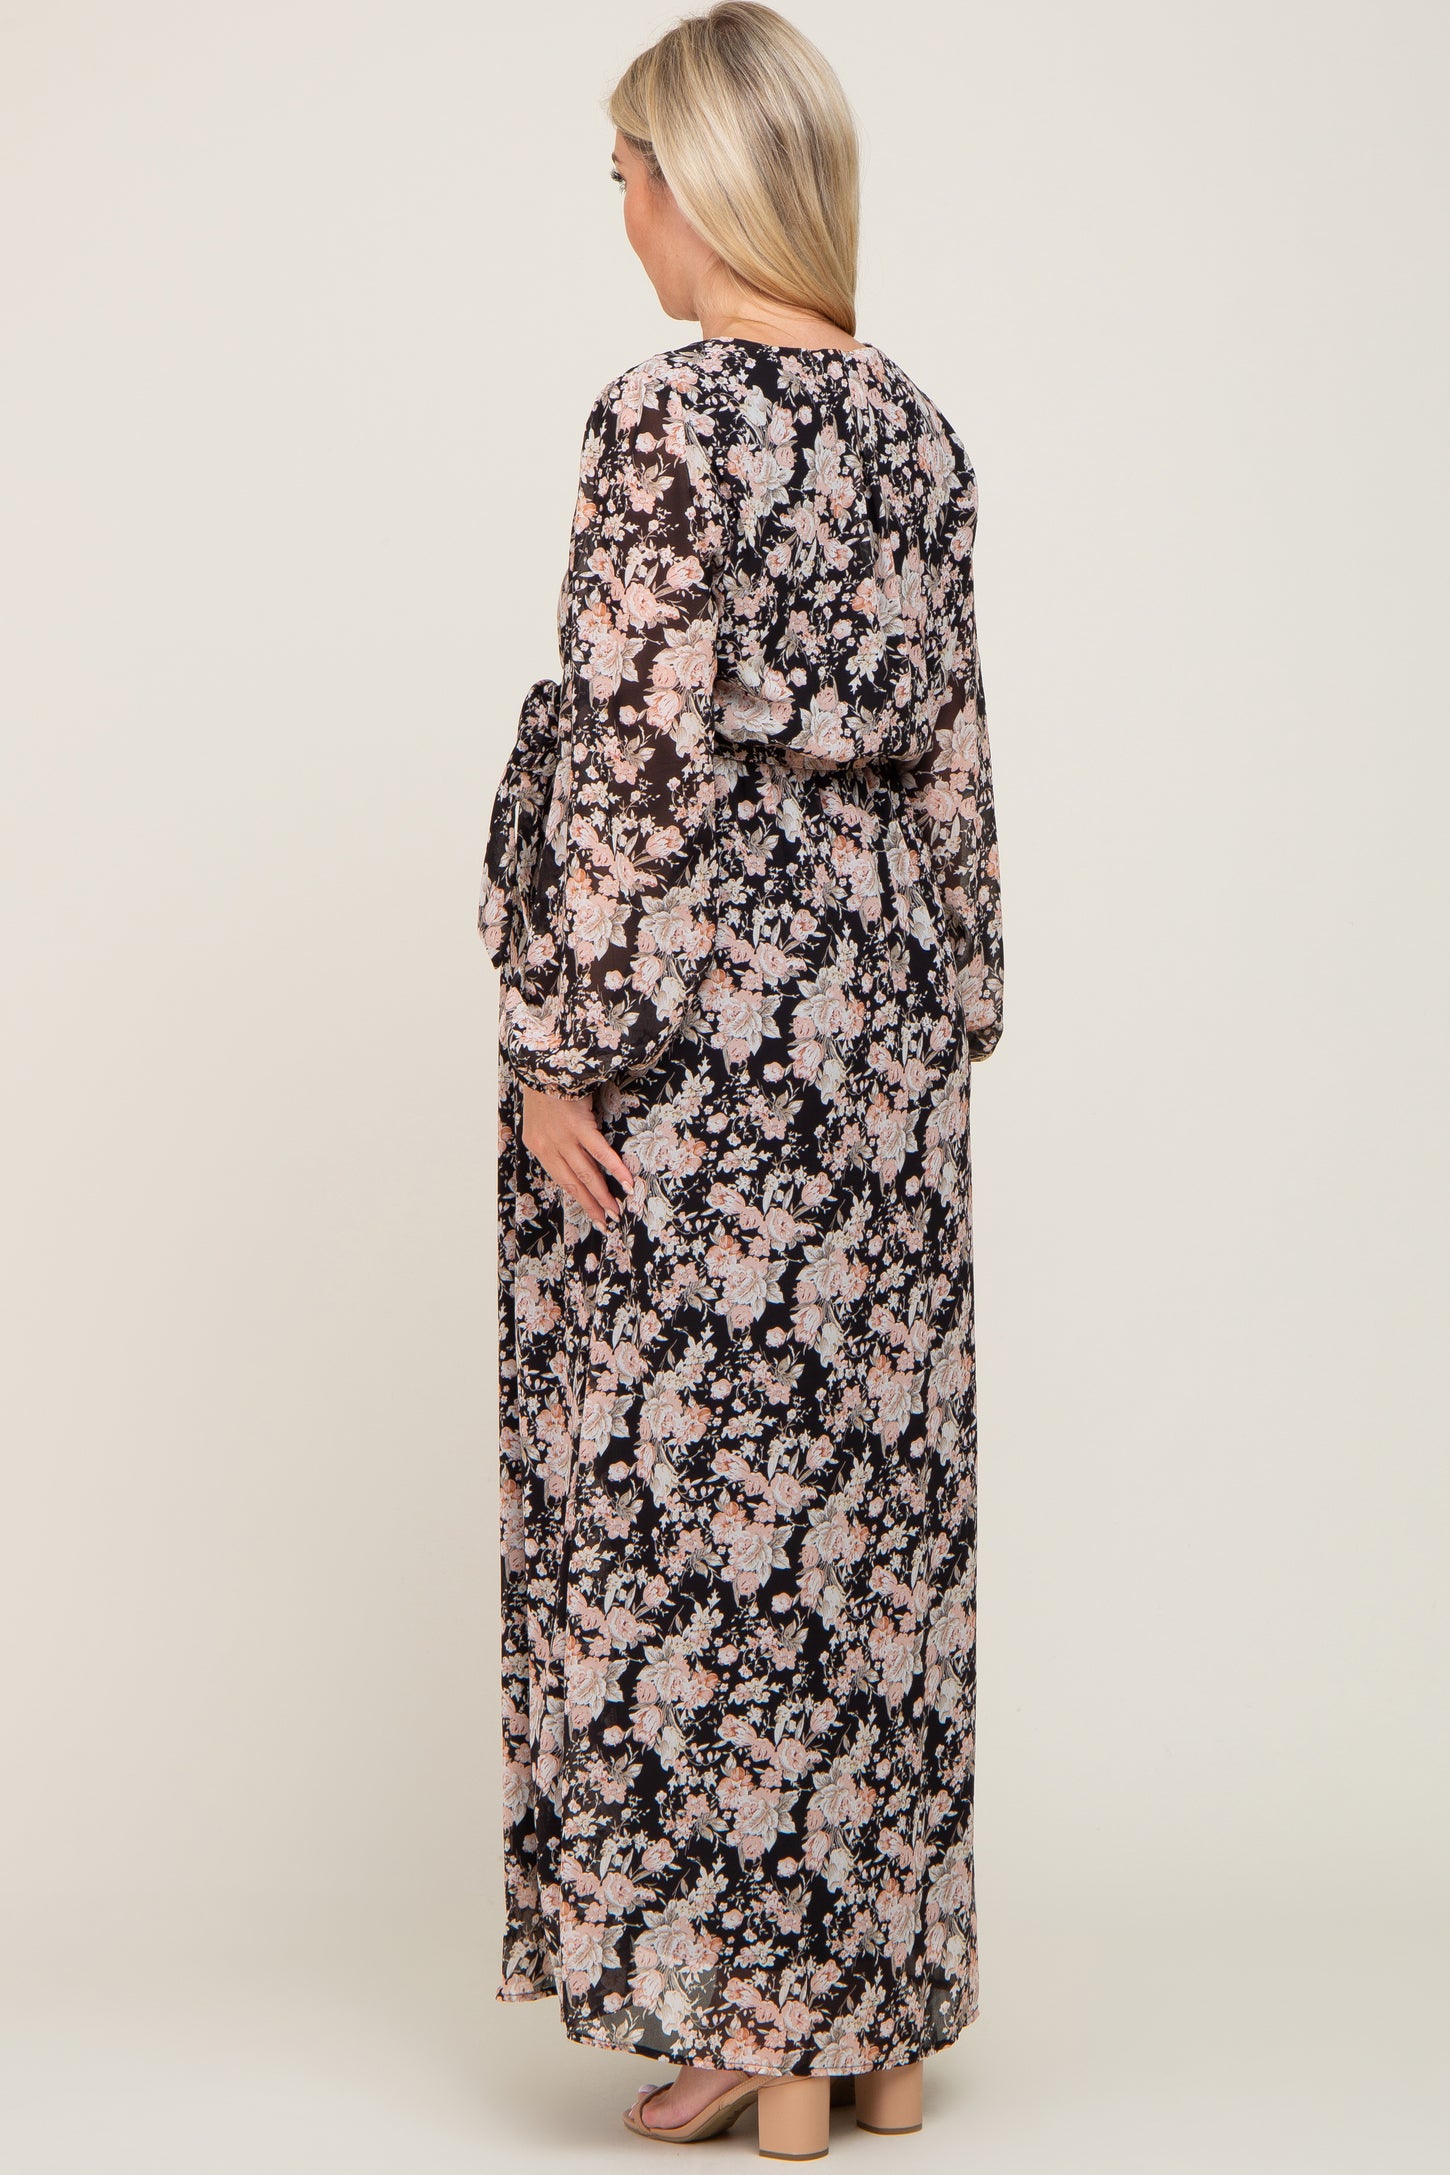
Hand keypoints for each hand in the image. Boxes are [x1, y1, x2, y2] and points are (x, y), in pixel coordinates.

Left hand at [520, 1085, 635, 1230]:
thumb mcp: (541, 1118)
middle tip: (606, 1222)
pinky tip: (626, 1182)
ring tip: (616, 1210)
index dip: (577, 1198)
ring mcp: (564, 1138)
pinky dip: (614, 1168)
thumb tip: (573, 1153)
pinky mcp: (579, 1126)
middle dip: (590, 1205)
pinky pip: (600, 1152)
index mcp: (538, 1146)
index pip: (561, 1179)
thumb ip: (554, 1138)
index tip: (590, 1213)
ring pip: (586, 1174)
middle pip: (573, 1183)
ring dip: (603, 1194)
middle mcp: (548, 1147)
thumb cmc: (546, 1088)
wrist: (544, 1066)